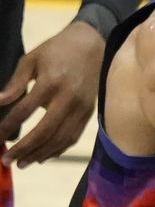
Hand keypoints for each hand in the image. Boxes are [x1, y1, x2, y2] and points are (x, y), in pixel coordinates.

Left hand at [0, 21, 103, 167]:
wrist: (93, 42)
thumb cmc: (58, 49)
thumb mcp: (32, 58)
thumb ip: (16, 82)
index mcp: (51, 82)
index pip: (24, 111)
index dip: (6, 128)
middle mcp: (69, 97)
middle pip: (44, 131)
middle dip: (23, 149)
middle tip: (6, 160)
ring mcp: (82, 106)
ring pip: (60, 138)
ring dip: (40, 154)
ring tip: (22, 163)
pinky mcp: (90, 112)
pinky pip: (74, 136)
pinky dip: (58, 150)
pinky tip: (43, 157)